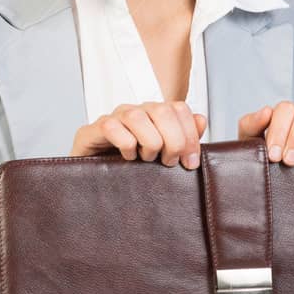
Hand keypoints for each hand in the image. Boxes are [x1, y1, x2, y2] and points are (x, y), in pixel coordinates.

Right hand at [71, 101, 206, 168]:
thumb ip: (185, 138)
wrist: (94, 184)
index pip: (180, 109)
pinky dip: (125, 144)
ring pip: (137, 116)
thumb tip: (201, 120)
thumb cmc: (132, 169)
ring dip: (149, 142)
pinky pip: (111, 127)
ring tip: (148, 159)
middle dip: (173, 140)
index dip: (190, 135)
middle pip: (163, 110)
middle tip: (169, 162)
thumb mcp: (163, 156)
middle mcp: (136, 112)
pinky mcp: (91, 131)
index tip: (191, 162)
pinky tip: (128, 158)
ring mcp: (114, 119)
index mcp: (155, 115)